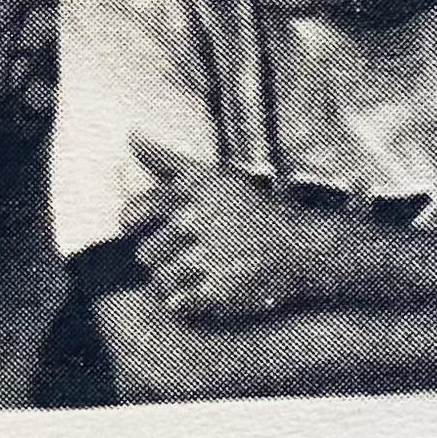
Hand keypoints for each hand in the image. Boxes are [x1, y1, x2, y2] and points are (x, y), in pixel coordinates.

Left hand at [125, 139, 326, 328]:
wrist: (305, 247)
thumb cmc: (256, 209)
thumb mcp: (215, 176)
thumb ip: (167, 159)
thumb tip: (131, 135)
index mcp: (196, 187)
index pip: (136, 211)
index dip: (138, 225)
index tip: (155, 228)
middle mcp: (198, 217)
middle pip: (146, 252)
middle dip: (164, 256)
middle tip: (194, 251)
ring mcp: (208, 255)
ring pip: (160, 279)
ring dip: (175, 280)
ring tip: (201, 270)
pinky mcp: (218, 289)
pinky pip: (177, 302)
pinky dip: (187, 300)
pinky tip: (207, 286)